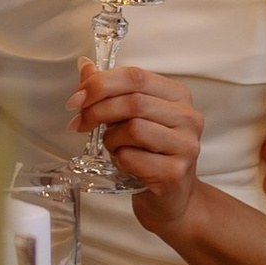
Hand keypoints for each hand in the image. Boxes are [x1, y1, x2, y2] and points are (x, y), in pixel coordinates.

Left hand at [73, 61, 206, 212]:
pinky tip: (125, 163)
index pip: (135, 76)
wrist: (173, 199)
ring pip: (133, 128)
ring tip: (113, 147)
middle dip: (97, 110)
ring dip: (111, 138)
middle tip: (80, 123)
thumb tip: (85, 66)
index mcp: (177, 95)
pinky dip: (119, 159)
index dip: (101, 83)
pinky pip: (132, 158)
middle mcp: (188, 117)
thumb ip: (110, 90)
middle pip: (133, 101)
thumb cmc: (151, 153)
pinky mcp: (174, 173)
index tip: (77, 98)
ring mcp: (185, 146)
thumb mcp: (133, 117)